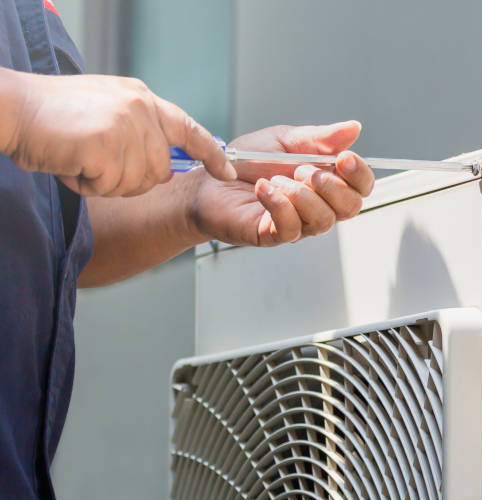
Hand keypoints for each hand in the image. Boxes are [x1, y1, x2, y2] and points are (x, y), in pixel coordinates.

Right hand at [0, 70, 234, 195]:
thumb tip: (160, 164)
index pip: (189, 129)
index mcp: (141, 98)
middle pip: (159, 170)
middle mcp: (139, 108)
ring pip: (135, 182)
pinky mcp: (107, 144)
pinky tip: (71, 163)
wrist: (11, 108)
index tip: (228, 173)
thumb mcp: (105, 111)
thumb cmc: (51, 116)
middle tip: (95, 163)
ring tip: (79, 158)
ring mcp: (125, 125)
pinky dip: (87, 184)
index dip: (211, 155)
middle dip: (130, 179)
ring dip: (105, 182)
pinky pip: (110, 186)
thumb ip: (137, 130)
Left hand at [186, 121, 373, 245]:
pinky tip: (264, 188)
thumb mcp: (285, 140)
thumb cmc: (247, 162)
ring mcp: (299, 223)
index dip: (360, 174)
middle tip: (303, 169)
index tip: (344, 157)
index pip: (361, 186)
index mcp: (327, 181)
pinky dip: (279, 204)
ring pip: (324, 220)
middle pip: (351, 207)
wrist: (209, 180)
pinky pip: (292, 227)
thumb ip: (320, 137)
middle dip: (331, 185)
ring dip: (301, 194)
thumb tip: (354, 128)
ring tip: (277, 178)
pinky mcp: (275, 235)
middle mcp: (318, 205)